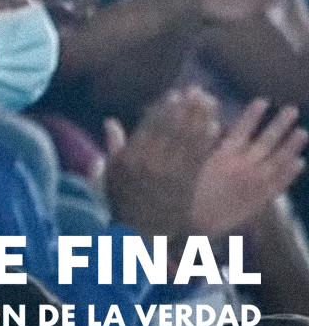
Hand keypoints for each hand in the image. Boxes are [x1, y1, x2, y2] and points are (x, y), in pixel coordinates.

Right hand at [104, 87, 220, 239]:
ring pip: (188, 141)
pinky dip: (206, 143)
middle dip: (186, 108)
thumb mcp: (109, 173)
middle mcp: (150, 164)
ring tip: (209, 102)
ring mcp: (170, 175)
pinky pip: (197, 159)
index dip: (164, 109)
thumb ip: (113, 146)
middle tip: (198, 91)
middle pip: (172, 129)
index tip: (175, 94)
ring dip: (200, 120)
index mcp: (130, 159)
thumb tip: (110, 121)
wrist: (139, 234)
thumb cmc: (121, 201)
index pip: (149, 127)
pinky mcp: (186, 185)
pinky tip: (214, 127)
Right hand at [189, 99, 307, 236]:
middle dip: (279, 125)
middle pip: (265, 142)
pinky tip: (300, 163)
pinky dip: (290, 173)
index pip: (241, 130)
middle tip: (292, 110)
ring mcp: (254, 183)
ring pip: (277, 161)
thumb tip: (209, 122)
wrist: (195, 226)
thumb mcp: (188, 164)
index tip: (264, 100)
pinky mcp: (260, 199)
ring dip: (291, 146)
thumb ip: (201, 143)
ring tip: (303, 131)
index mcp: (223, 156)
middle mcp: (242, 166)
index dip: (252, 115)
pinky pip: (279, 184)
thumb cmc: (186, 192)